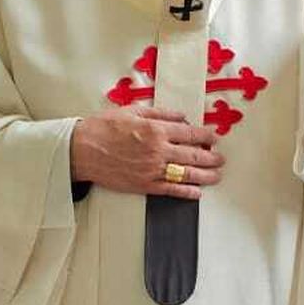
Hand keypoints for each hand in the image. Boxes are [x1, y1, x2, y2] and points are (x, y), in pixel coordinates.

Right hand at [70, 108, 225, 199]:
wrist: (83, 150)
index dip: (206, 136)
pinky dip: (187, 192)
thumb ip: (161, 113)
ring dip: (205, 176)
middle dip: (211, 157)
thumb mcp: (133, 111)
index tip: (214, 137)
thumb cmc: (104, 128)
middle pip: (193, 155)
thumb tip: (182, 117)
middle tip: (221, 158)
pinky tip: (197, 193)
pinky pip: (170, 190)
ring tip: (216, 175)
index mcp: (156, 130)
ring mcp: (152, 170)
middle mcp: (157, 151)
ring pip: (186, 174)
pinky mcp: (144, 185)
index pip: (190, 134)